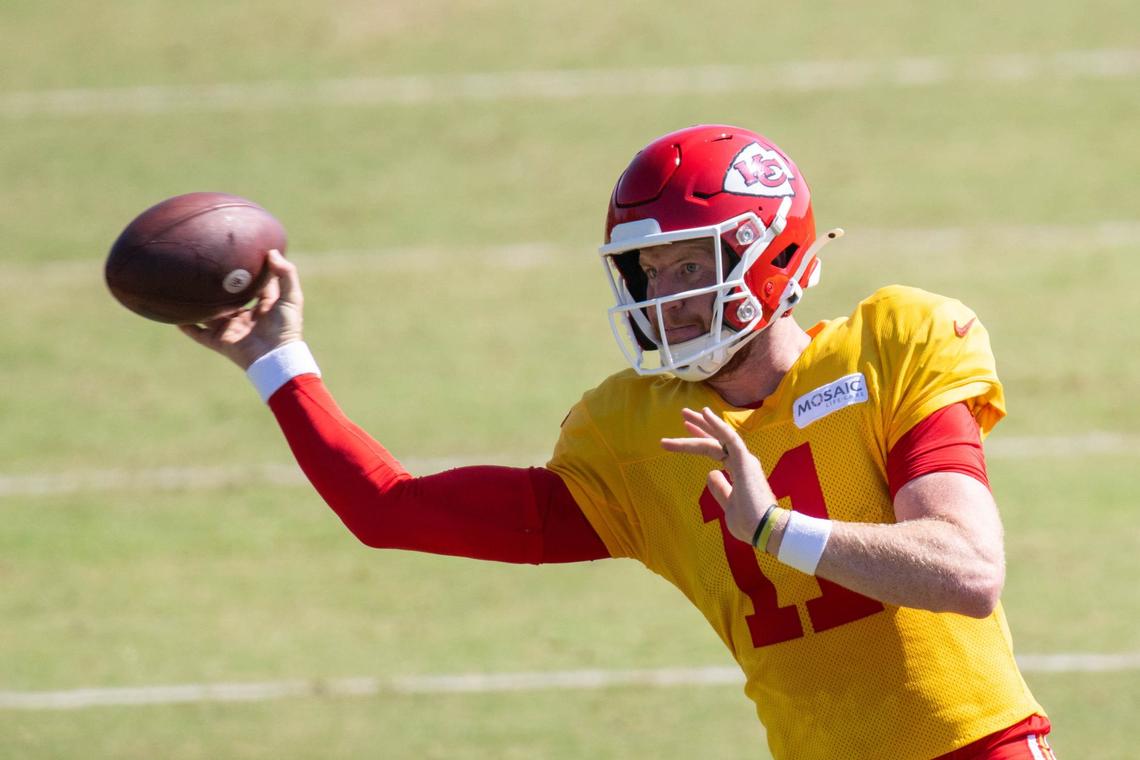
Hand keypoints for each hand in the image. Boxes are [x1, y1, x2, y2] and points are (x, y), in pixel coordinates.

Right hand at [180, 249, 303, 369]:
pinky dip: (186, 325)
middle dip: (217, 287)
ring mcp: (230, 329)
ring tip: (184, 287)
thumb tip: (272, 252)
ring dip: (198, 304)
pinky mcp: (219, 341)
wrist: (275, 357)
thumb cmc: (286, 328)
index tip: (238, 254)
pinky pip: (198, 333)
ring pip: (209, 314)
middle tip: (205, 267)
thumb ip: (286, 274)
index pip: (253, 286)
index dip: (247, 272)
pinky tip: (174, 315)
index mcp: (261, 307)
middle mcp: (244, 317)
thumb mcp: (291, 297)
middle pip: (227, 299)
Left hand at [661, 407, 777, 545]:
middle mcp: (742, 461)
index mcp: (739, 471)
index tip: (686, 431)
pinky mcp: (745, 461)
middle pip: (716, 440)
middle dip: (700, 427)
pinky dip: (718, 425)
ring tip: (684, 413)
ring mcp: (744, 460)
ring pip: (719, 437)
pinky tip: (705, 413)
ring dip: (702, 424)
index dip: (700, 440)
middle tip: (684, 414)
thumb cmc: (749, 522)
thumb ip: (720, 489)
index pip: (716, 450)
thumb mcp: (728, 505)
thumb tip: (710, 473)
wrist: (765, 530)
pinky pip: (730, 438)